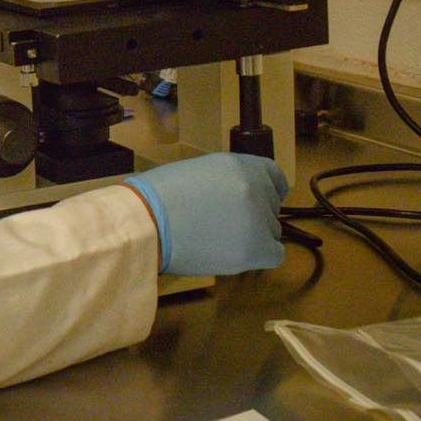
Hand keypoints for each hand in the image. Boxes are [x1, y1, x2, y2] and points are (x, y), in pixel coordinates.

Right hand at [121, 153, 288, 276]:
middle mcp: (256, 187)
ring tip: (217, 239)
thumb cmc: (157, 196)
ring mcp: (258, 218)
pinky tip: (234, 254)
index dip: (267, 191)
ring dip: (252, 236)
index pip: (275, 178)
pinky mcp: (254, 249)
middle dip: (254, 215)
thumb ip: (226, 181)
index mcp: (242, 164)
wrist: (144, 222)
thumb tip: (236, 199)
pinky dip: (258, 256)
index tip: (253, 203)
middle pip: (272, 207)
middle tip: (221, 224)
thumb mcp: (199, 172)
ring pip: (271, 231)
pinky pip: (274, 255)